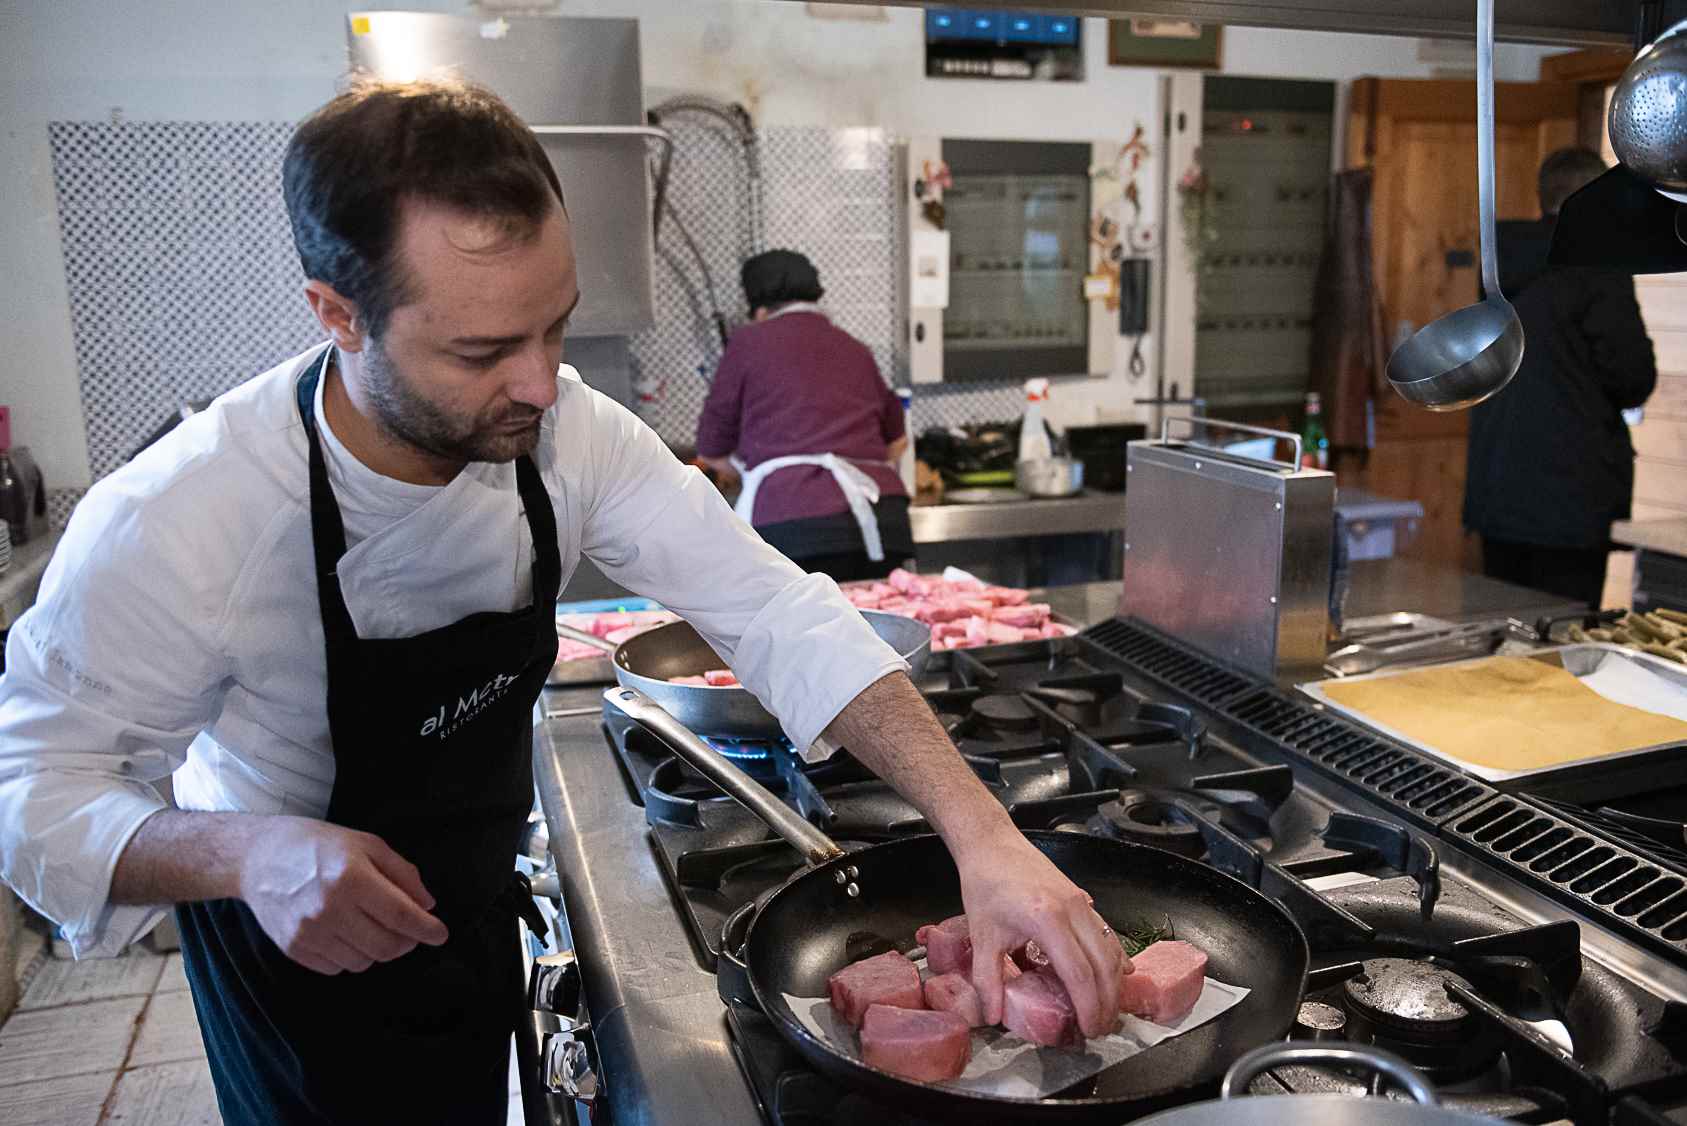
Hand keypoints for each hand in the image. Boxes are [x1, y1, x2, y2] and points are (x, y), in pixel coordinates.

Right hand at [238, 816, 448, 974]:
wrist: (258, 858)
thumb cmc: (317, 846)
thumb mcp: (366, 844)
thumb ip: (401, 873)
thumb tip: (427, 905)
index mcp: (351, 878)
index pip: (400, 915)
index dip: (426, 929)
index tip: (440, 934)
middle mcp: (329, 909)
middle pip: (385, 945)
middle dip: (407, 943)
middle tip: (410, 932)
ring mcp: (309, 933)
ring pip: (363, 961)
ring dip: (379, 950)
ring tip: (374, 927)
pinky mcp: (293, 949)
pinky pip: (337, 968)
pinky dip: (352, 957)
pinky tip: (349, 935)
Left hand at [955, 828, 1125, 1037]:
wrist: (991, 843)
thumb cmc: (985, 885)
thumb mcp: (982, 936)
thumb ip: (988, 979)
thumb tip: (993, 1016)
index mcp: (1047, 920)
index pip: (1078, 974)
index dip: (1088, 1007)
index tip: (1089, 1030)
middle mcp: (1072, 910)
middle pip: (1103, 965)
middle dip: (1107, 1002)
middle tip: (1102, 1028)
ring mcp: (1081, 901)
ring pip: (1111, 948)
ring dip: (1114, 982)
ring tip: (1108, 1009)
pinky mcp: (1082, 897)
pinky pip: (1106, 932)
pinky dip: (1114, 956)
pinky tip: (1117, 974)